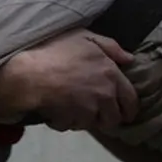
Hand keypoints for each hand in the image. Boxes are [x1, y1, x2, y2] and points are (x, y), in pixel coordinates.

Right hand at [0, 28, 138, 131]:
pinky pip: (72, 125)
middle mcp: (105, 95)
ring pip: (93, 124)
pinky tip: (56, 109)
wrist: (30, 73)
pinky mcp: (72, 120)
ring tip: (71, 108)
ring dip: (84, 119)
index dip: (127, 108)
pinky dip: (65, 120)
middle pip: (114, 119)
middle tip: (95, 112)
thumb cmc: (55, 49)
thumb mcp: (84, 36)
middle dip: (106, 118)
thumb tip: (129, 60)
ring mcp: (89, 110)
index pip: (131, 100)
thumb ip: (110, 46)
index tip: (121, 111)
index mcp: (112, 74)